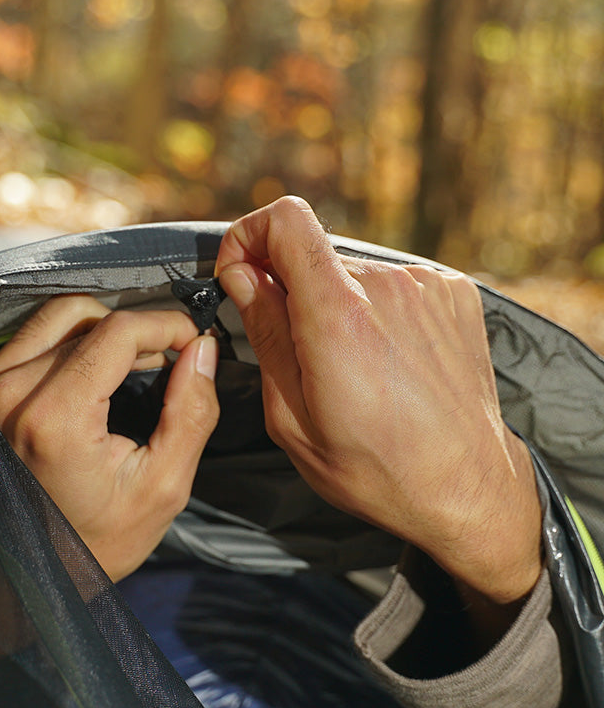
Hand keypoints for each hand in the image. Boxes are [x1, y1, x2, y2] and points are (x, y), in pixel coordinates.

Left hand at [0, 295, 218, 581]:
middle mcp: (13, 392)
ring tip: (139, 363)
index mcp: (55, 418)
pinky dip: (79, 337)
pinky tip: (105, 369)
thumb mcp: (164, 485)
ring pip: (63, 315)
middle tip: (172, 360)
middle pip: (91, 317)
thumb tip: (203, 350)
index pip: (118, 331)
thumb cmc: (101, 539)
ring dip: (108, 329)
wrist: (37, 571)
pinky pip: (39, 333)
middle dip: (143, 329)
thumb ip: (191, 411)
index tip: (195, 342)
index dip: (167, 325)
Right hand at [216, 196, 540, 603]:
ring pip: (351, 271)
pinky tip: (388, 358)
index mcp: (338, 317)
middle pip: (314, 254)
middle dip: (291, 291)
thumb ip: (264, 332)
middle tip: (299, 352)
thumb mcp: (291, 417)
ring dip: (336, 303)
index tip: (241, 271)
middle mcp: (387, 287)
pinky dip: (377, 308)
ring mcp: (426, 286)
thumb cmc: (375, 467)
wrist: (465, 486)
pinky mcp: (454, 292)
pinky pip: (392, 281)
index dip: (250, 236)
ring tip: (354, 366)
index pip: (285, 221)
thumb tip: (242, 276)